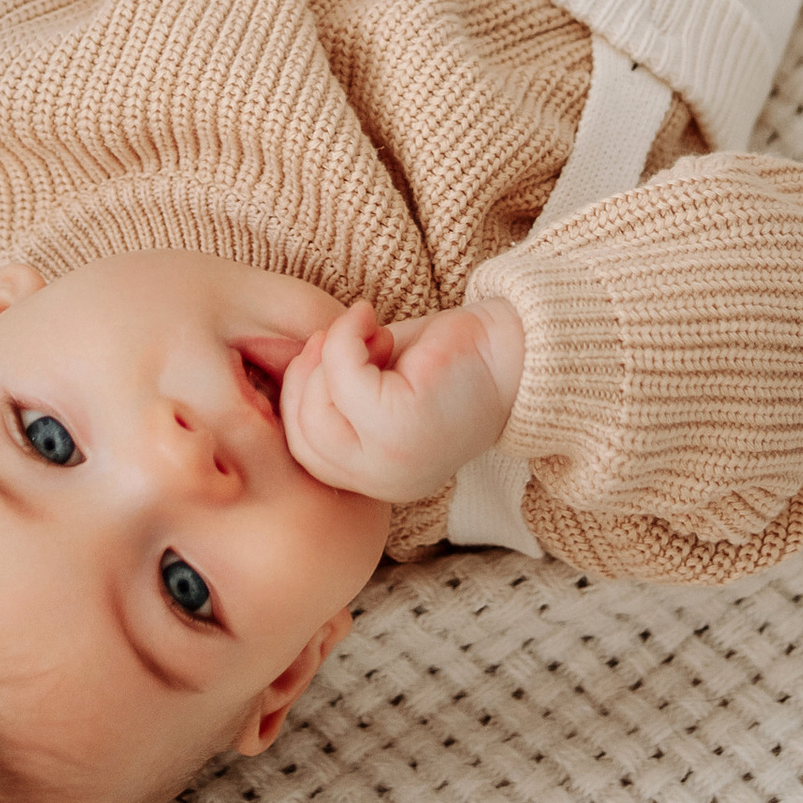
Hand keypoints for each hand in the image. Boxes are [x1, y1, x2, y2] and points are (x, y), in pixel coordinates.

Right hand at [278, 295, 525, 501]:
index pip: (303, 452)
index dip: (297, 397)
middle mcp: (384, 482)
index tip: (319, 352)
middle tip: (336, 336)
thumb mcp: (378, 385)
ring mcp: (394, 461)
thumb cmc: (447, 360)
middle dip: (307, 375)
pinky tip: (373, 321)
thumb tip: (286, 369)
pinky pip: (344, 379)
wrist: (516, 348)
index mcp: (377, 481)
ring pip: (317, 411)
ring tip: (365, 331)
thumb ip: (334, 392)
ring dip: (330, 356)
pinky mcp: (405, 426)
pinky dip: (348, 338)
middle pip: (303, 435)